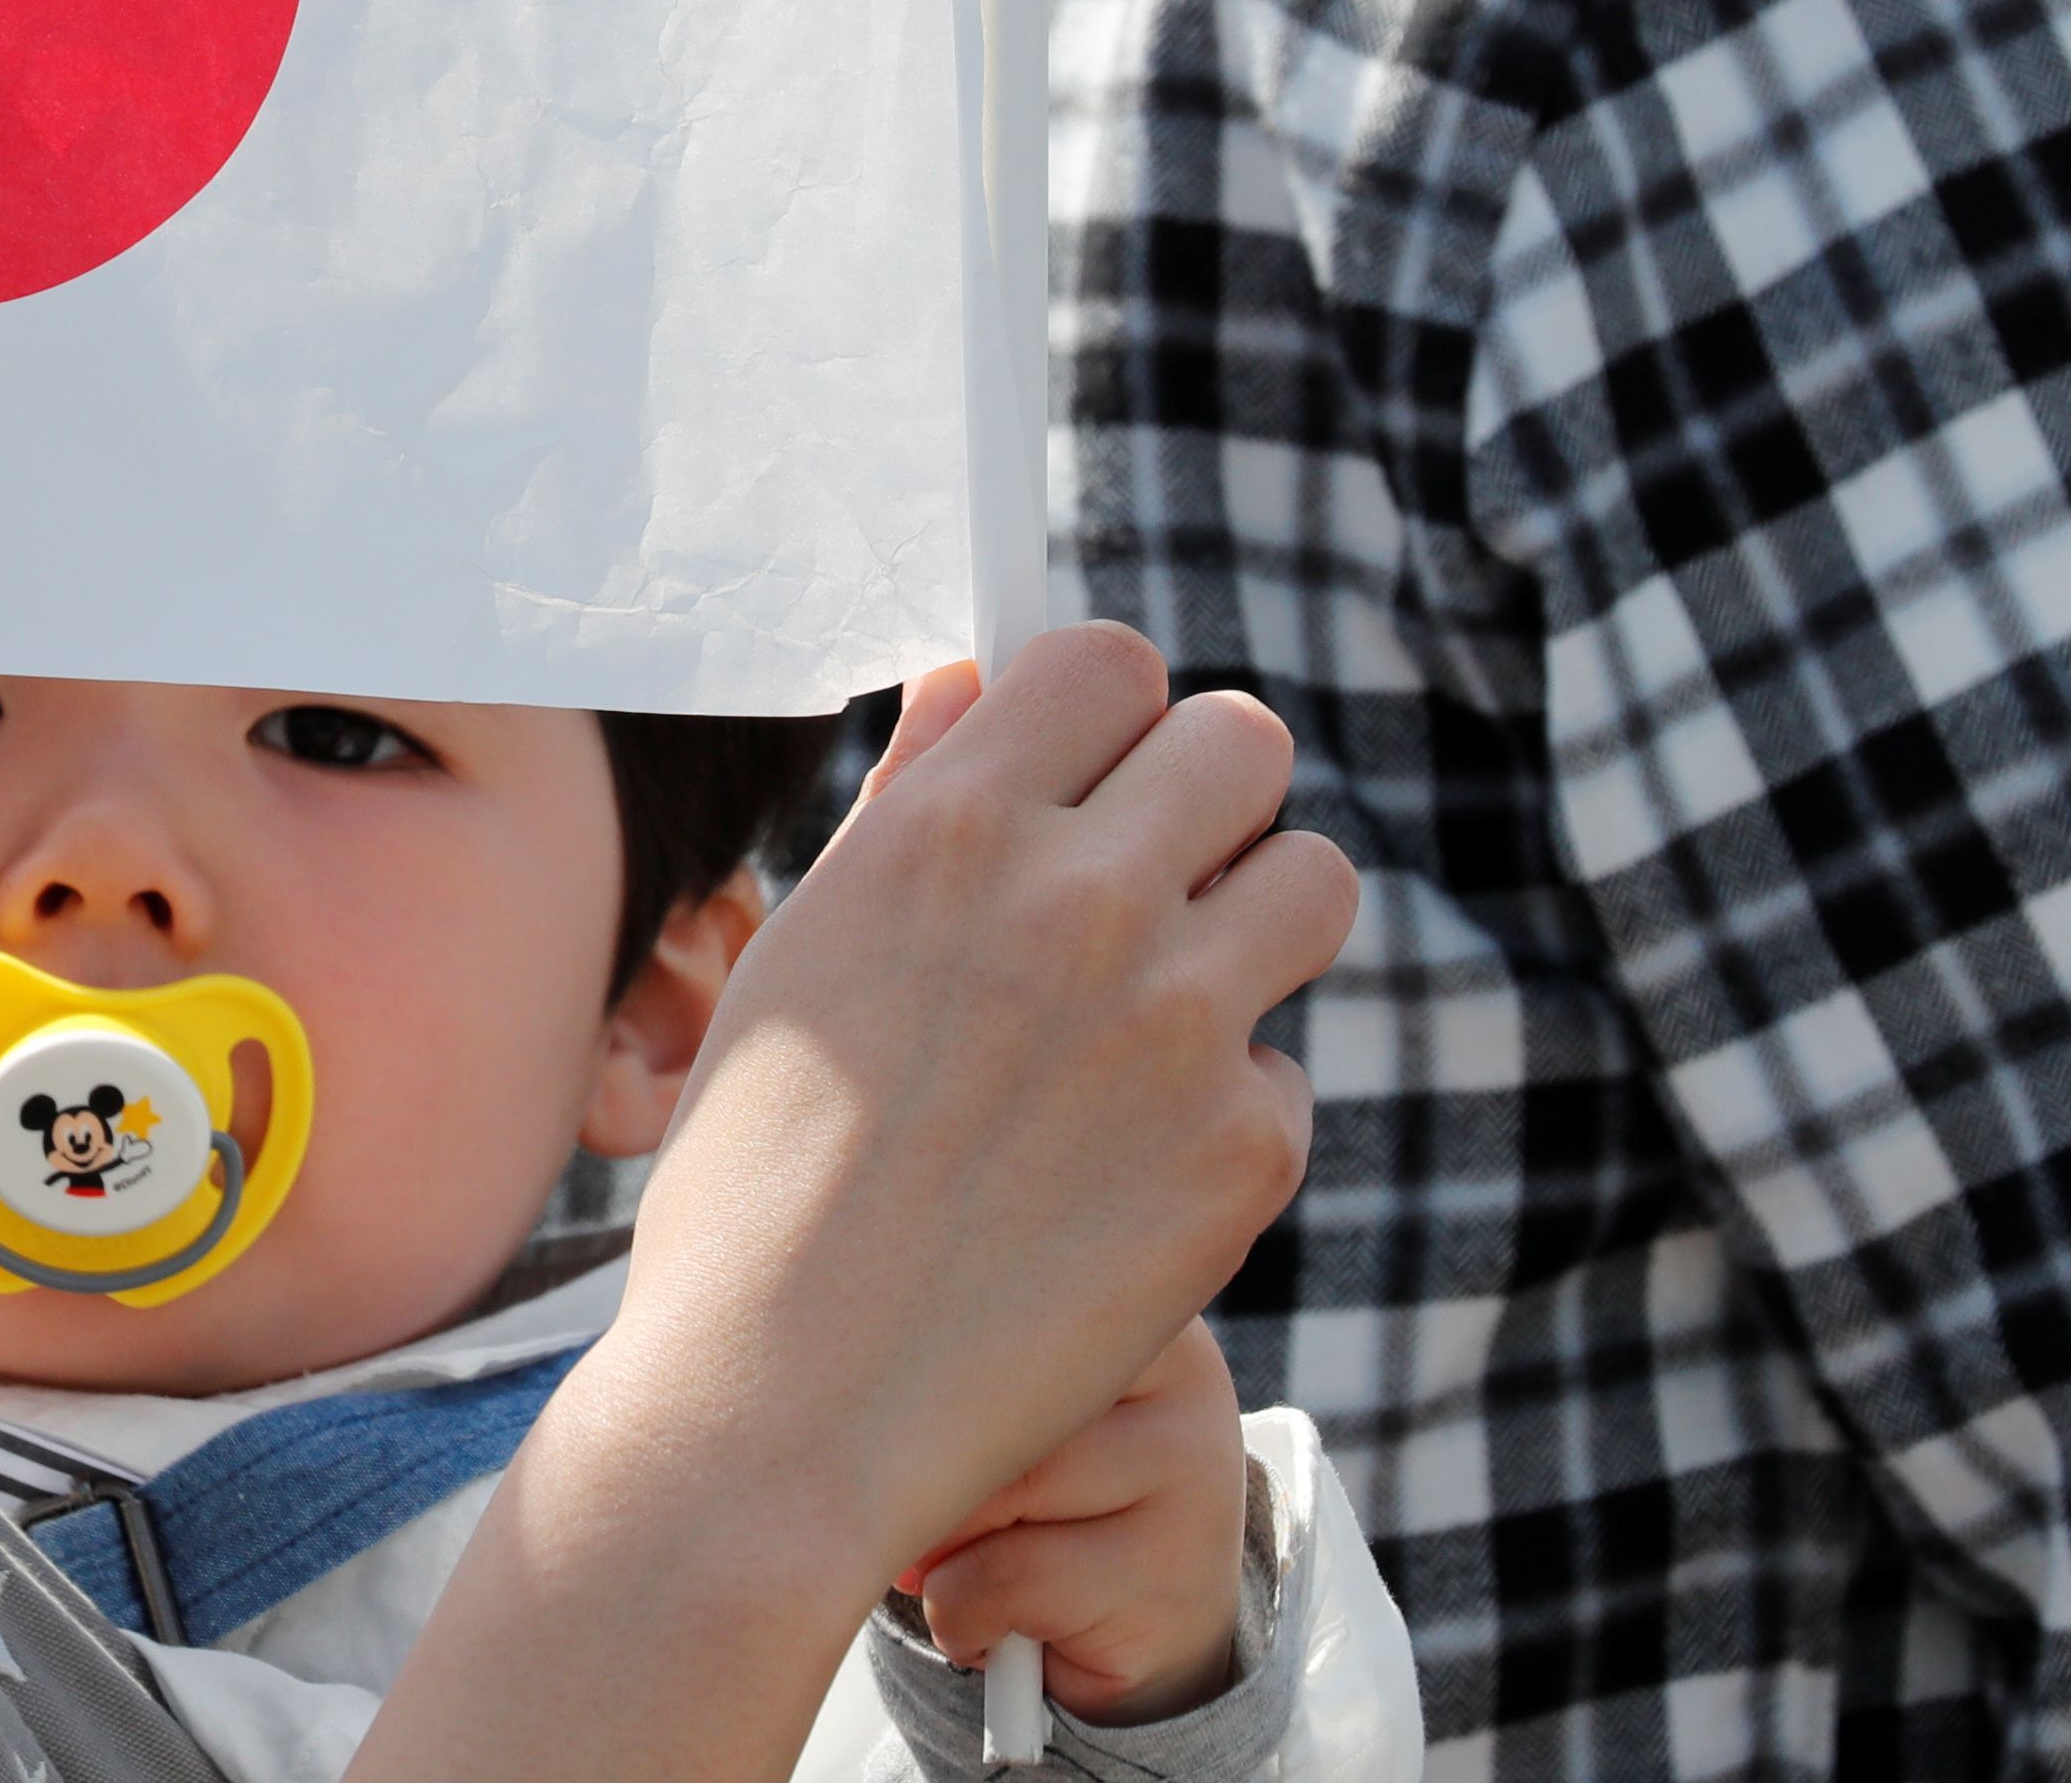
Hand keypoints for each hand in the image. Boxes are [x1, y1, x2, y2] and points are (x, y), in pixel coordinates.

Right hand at [363, 625, 1349, 1782]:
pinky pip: (1283, 1066)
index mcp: (951, 834)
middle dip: (1200, 795)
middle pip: (1243, 741)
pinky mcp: (1243, 1152)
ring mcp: (1178, 1026)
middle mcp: (1080, 902)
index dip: (1101, 715)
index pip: (1109, 661)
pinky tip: (1119, 1166)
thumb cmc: (757, 1177)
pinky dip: (1223, 1102)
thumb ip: (908, 803)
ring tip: (1162, 1004)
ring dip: (1250, 921)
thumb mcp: (801, 956)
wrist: (784, 1409)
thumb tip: (977, 681)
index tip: (1083, 775)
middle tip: (1147, 879)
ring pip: (1313, 881)